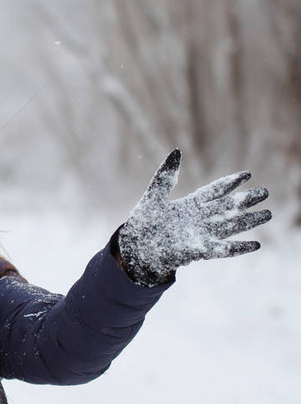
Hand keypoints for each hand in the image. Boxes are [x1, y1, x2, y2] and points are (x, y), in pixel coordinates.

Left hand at [118, 149, 271, 285]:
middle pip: (227, 208)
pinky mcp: (199, 251)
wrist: (135, 249)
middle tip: (265, 192)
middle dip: (246, 200)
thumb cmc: (143, 223)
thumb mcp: (153, 197)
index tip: (247, 174)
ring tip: (267, 214)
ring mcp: (201, 235)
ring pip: (230, 226)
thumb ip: (165, 177)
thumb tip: (177, 151)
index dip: (229, 183)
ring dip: (248, 221)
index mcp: (189, 205)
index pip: (214, 191)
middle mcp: (199, 219)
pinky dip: (238, 247)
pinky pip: (223, 250)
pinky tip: (255, 244)